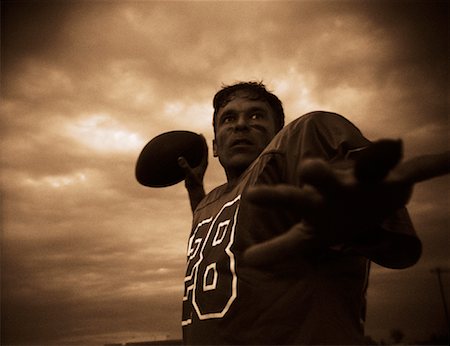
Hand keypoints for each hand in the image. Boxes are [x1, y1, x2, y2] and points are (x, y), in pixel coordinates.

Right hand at [178, 134, 207, 211]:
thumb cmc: (193, 183)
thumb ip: (185, 166)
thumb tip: (180, 158)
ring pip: (200, 154)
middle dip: (202, 142)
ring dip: (198, 147)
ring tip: (195, 141)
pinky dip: (193, 153)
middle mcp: (203, 163)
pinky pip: (196, 158)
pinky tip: (189, 152)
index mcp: (204, 163)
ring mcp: (200, 165)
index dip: (203, 141)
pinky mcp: (196, 168)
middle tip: (198, 135)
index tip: (200, 135)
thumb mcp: (189, 174)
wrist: (195, 190)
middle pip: (204, 150)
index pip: (205, 149)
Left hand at [243, 140, 448, 265]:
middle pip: (325, 177)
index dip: (273, 198)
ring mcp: (365, 181)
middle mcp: (337, 185)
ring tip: (393, 143)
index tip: (252, 196)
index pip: (291, 199)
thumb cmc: (329, 216)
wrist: (358, 202)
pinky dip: (432, 165)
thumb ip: (279, 247)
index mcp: (315, 200)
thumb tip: (247, 261)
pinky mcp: (394, 181)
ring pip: (370, 165)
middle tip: (310, 168)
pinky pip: (415, 170)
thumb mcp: (306, 236)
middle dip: (319, 173)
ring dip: (380, 155)